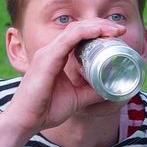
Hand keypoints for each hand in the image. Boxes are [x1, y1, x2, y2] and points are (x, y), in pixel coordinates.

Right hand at [7, 19, 125, 133]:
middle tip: (120, 29)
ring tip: (115, 30)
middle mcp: (51, 51)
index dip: (98, 30)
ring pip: (75, 30)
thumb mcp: (77, 99)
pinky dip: (84, 33)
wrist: (26, 121)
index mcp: (56, 57)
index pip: (78, 34)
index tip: (117, 34)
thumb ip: (91, 92)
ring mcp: (47, 53)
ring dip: (97, 26)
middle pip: (78, 28)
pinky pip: (68, 40)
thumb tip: (111, 89)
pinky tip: (98, 32)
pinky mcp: (46, 60)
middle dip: (101, 25)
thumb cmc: (45, 110)